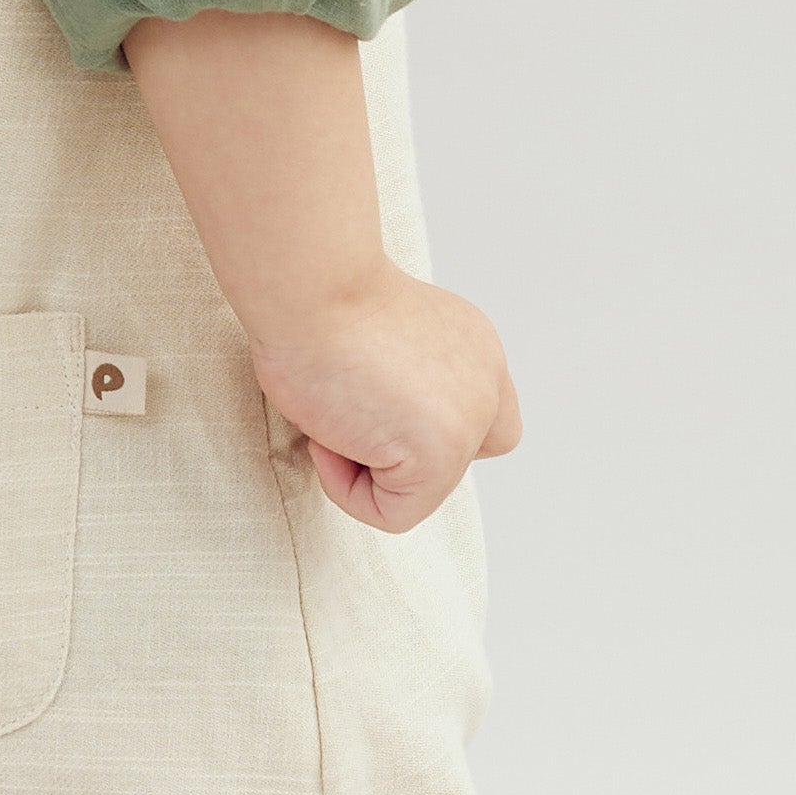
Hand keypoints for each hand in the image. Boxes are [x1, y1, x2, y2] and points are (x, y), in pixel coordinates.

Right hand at [119, 8, 520, 537]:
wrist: (309, 282)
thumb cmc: (313, 292)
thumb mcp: (372, 332)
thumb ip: (395, 376)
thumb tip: (368, 410)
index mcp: (473, 345)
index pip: (485, 420)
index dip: (420, 428)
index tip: (366, 394)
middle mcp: (485, 380)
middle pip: (451, 463)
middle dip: (395, 456)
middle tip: (347, 402)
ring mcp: (469, 419)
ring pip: (413, 491)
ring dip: (359, 461)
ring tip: (333, 401)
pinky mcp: (443, 455)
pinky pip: (391, 512)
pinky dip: (347, 485)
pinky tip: (331, 428)